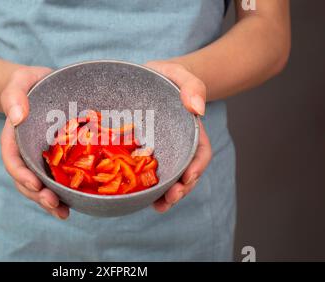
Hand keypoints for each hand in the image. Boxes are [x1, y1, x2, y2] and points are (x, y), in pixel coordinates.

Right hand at [0, 67, 69, 219]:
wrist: (44, 84)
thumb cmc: (31, 82)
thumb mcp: (20, 80)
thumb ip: (14, 95)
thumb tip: (16, 117)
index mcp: (14, 137)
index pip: (13, 160)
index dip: (22, 175)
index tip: (35, 185)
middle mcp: (26, 152)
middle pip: (26, 179)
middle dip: (38, 195)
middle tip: (53, 204)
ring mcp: (41, 158)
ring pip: (40, 185)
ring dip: (49, 202)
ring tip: (63, 213)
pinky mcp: (57, 159)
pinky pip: (57, 179)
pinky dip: (63, 194)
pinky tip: (73, 206)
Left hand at [145, 60, 212, 212]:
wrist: (146, 79)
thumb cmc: (164, 76)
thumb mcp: (179, 74)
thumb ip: (192, 86)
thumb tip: (198, 110)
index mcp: (189, 130)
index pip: (200, 153)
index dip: (196, 167)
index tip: (188, 177)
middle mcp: (177, 145)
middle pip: (186, 173)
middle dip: (181, 189)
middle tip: (170, 199)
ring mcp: (161, 153)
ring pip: (168, 179)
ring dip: (167, 196)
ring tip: (159, 206)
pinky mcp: (143, 155)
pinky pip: (148, 176)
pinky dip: (149, 190)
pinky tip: (142, 199)